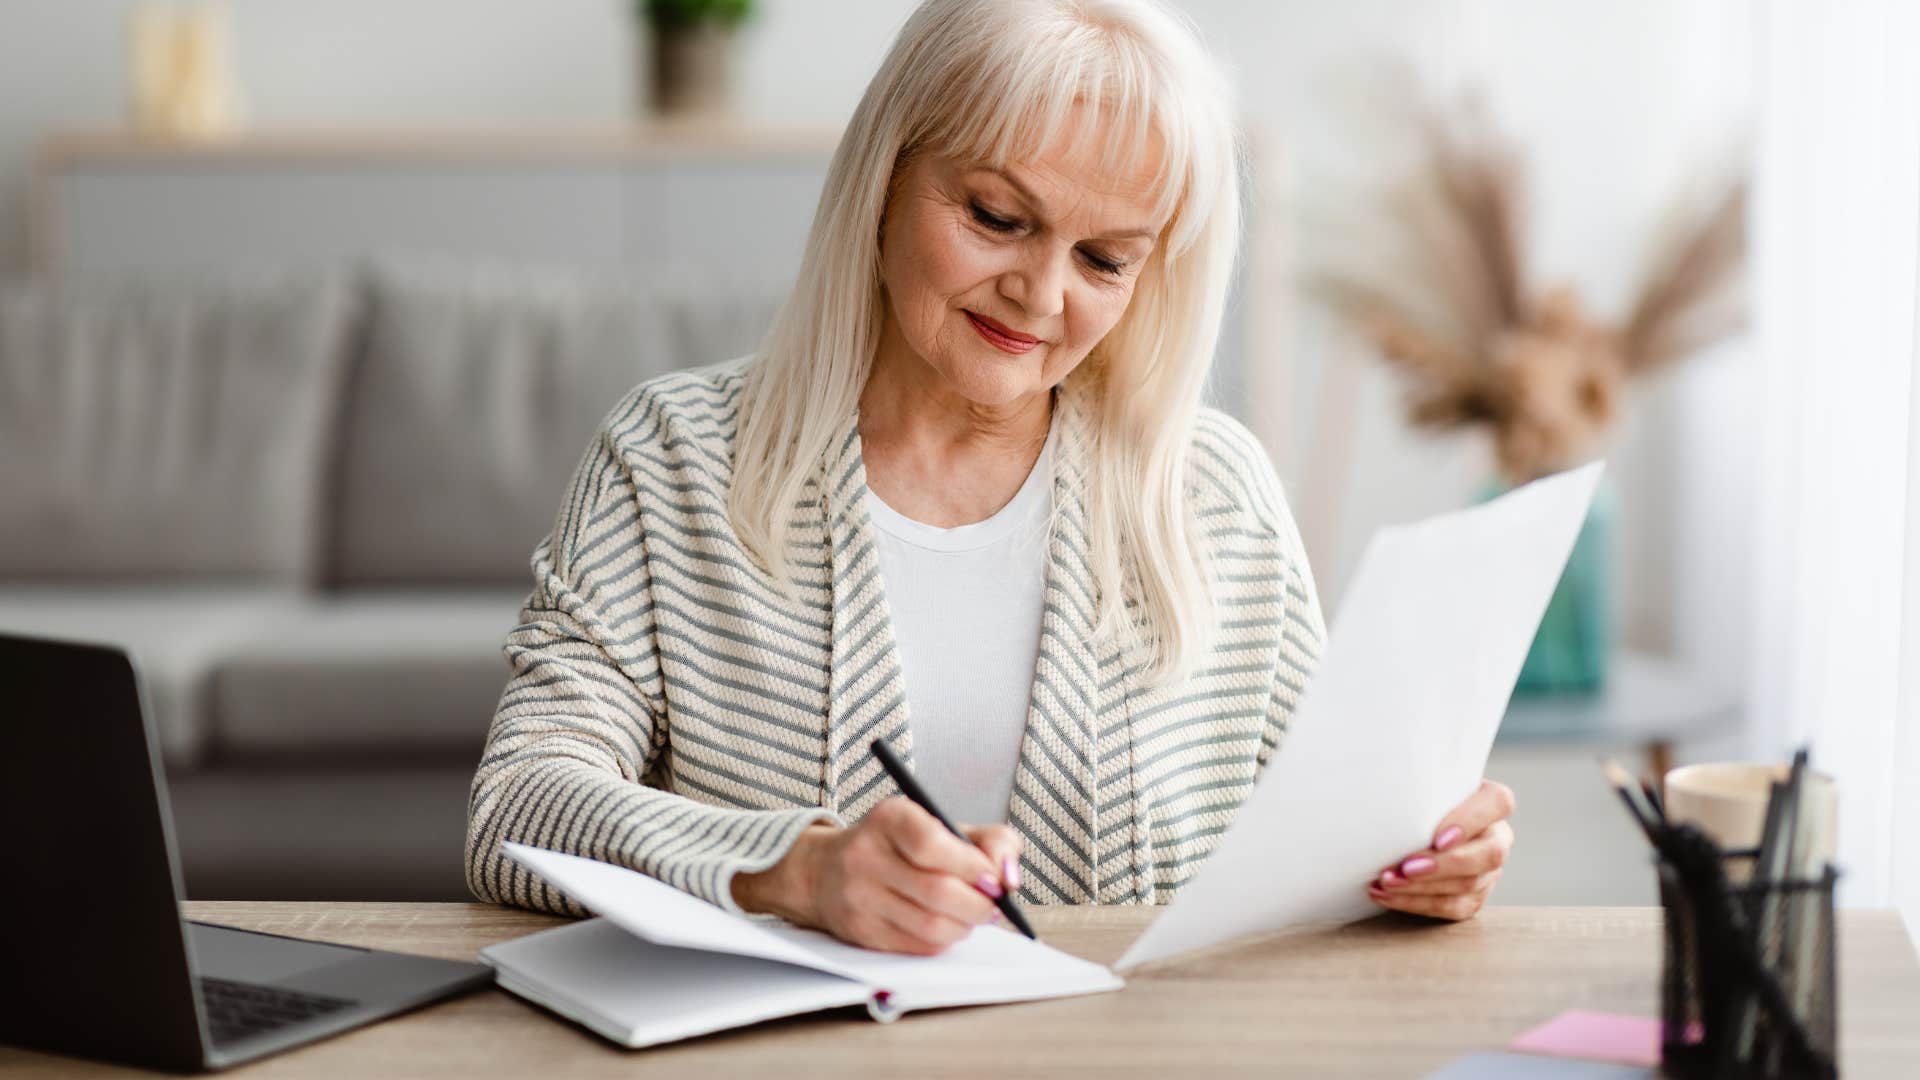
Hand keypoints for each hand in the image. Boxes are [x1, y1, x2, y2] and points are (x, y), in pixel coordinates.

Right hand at [731, 796, 1023, 954]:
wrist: (827, 872)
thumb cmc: (900, 846)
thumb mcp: (943, 826)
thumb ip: (991, 841)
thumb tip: (1010, 878)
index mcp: (889, 818)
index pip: (932, 843)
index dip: (972, 866)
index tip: (994, 879)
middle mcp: (866, 856)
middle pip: (937, 892)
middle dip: (979, 905)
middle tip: (994, 904)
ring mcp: (860, 897)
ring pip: (931, 926)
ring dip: (966, 926)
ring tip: (972, 915)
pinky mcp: (862, 933)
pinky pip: (919, 947)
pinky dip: (946, 940)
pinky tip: (948, 925)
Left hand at [1366, 779, 1514, 920]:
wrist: (1407, 825)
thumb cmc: (1414, 799)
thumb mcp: (1421, 785)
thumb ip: (1417, 783)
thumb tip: (1382, 775)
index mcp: (1491, 801)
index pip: (1498, 803)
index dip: (1470, 821)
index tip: (1437, 838)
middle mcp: (1497, 836)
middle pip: (1488, 854)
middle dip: (1443, 865)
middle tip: (1405, 868)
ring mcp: (1489, 870)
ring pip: (1468, 885)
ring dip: (1422, 887)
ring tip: (1386, 881)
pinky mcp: (1474, 896)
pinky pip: (1453, 907)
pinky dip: (1416, 903)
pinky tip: (1387, 895)